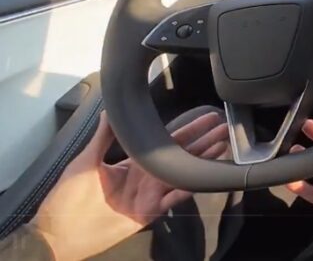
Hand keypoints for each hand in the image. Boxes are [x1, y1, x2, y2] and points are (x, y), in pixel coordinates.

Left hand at [32, 110, 227, 260]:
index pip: (166, 142)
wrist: (59, 231)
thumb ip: (103, 137)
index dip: (188, 130)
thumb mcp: (85, 161)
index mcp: (134, 162)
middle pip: (181, 156)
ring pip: (182, 175)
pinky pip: (172, 200)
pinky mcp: (149, 212)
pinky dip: (186, 189)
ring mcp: (150, 195)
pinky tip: (202, 178)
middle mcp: (147, 176)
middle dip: (204, 142)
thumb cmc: (68, 196)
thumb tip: (110, 110)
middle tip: (225, 129)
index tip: (206, 118)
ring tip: (223, 148)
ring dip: (202, 162)